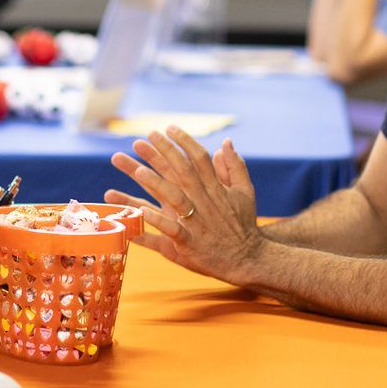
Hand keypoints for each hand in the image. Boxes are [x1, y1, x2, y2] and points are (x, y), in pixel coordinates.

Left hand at [105, 127, 262, 285]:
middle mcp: (204, 202)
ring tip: (138, 170)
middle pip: (181, 172)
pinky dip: (156, 221)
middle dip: (161, 154)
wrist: (248, 259)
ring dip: (156, 184)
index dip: (184, 141)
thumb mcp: (245, 192)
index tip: (168, 127)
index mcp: (215, 189)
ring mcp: (196, 223)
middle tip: (140, 140)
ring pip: (174, 198)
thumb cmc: (244, 224)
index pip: (198, 158)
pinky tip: (140, 211)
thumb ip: (234, 167)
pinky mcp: (189, 243)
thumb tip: (225, 143)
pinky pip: (170, 230)